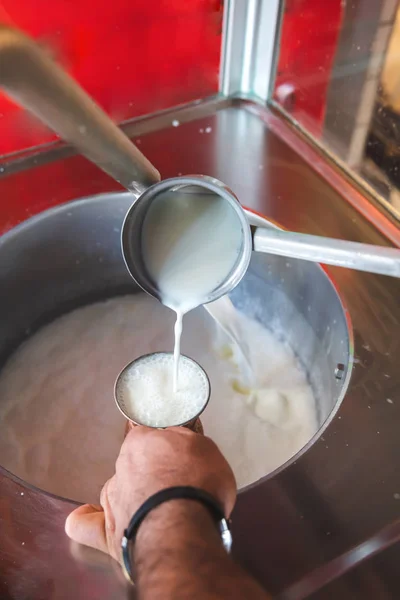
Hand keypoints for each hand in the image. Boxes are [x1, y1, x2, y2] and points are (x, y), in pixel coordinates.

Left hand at [65, 426, 236, 561]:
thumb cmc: (196, 486)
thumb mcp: (205, 448)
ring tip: (156, 509)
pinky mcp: (108, 533)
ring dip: (132, 496)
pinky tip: (86, 517)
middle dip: (153, 473)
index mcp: (142, 442)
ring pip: (117, 490)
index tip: (180, 456)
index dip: (166, 445)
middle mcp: (122, 468)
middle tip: (178, 486)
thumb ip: (187, 439)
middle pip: (135, 464)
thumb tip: (179, 437)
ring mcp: (113, 500)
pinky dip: (87, 521)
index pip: (149, 435)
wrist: (182, 530)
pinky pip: (87, 525)